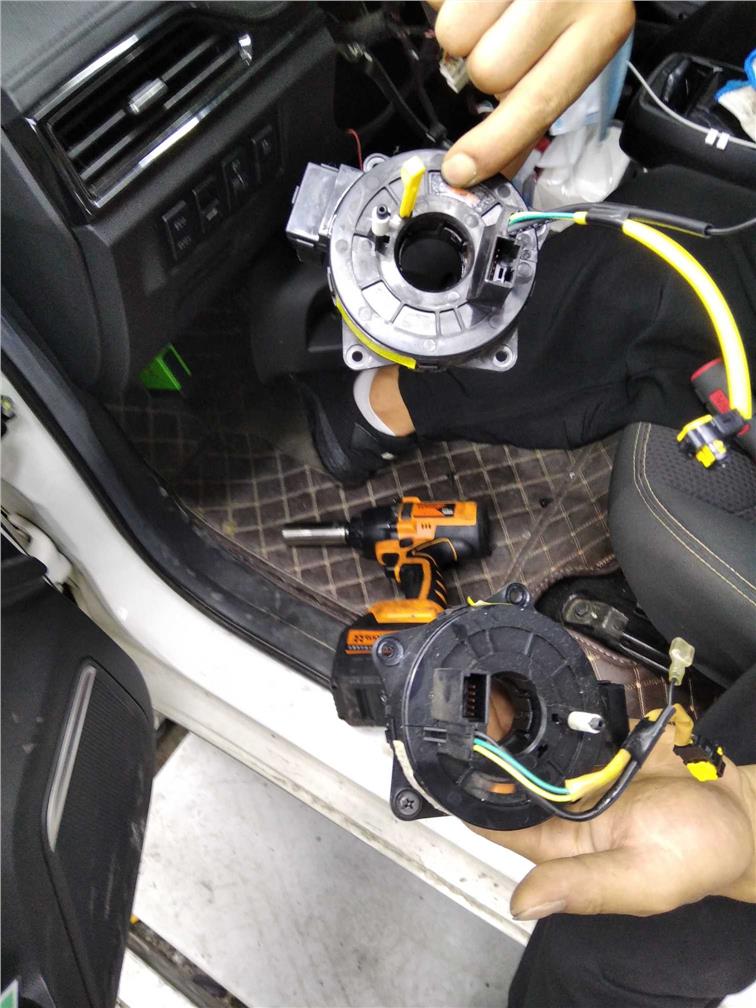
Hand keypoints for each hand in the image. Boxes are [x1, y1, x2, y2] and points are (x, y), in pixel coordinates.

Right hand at [430, 0, 634, 184]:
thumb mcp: (577, 44)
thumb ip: (536, 107)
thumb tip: (497, 167)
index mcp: (601, 27)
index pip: (537, 103)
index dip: (494, 143)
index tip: (461, 170)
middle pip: (487, 71)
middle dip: (481, 60)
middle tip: (500, 34)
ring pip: (454, 33)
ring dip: (457, 22)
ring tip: (488, 3)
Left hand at [477, 690, 755, 920]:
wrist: (744, 815)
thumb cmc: (697, 857)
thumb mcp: (642, 879)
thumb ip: (585, 886)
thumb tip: (522, 905)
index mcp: (561, 843)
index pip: (496, 821)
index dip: (465, 792)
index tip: (441, 755)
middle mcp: (565, 804)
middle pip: (509, 768)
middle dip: (485, 737)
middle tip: (466, 700)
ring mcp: (584, 769)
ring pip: (535, 737)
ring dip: (514, 711)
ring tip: (489, 679)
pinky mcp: (606, 742)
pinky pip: (572, 717)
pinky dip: (556, 699)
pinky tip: (537, 676)